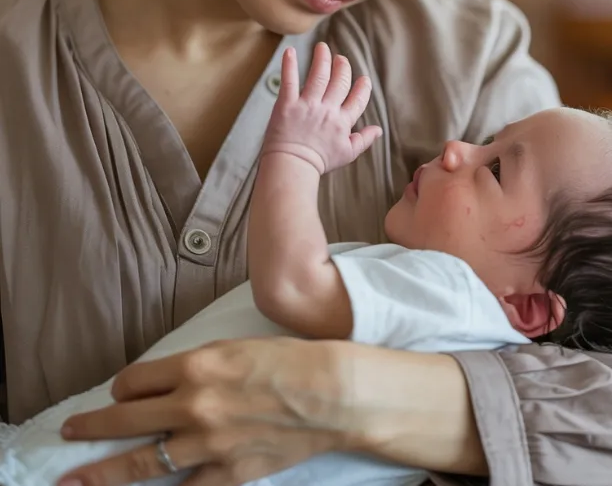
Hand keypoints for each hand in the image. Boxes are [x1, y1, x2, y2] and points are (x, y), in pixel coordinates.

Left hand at [57, 338, 347, 485]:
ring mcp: (209, 444)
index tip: (123, 392)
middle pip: (125, 419)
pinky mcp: (228, 474)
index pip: (135, 380)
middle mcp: (194, 404)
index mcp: (198, 365)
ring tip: (75, 479)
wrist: (331, 394)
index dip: (123, 387)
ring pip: (141, 464)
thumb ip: (198, 365)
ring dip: (103, 472)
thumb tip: (165, 383)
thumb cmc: (290, 361)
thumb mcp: (238, 347)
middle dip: (91, 426)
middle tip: (71, 431)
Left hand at [262, 42, 381, 173]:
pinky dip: (289, 64)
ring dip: (322, 59)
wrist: (292, 167)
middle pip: (340, 82)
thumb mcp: (347, 154)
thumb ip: (364, 140)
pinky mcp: (287, 104)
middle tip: (341, 58)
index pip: (358, 99)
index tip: (364, 79)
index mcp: (343, 122)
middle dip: (343, 67)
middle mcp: (327, 110)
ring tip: (323, 47)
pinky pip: (289, 80)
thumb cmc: (319, 163)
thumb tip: (379, 130)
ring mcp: (307, 105)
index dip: (362, 87)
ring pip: (319, 76)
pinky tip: (291, 51)